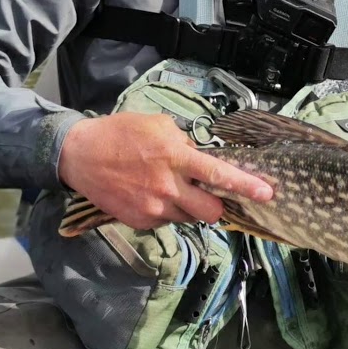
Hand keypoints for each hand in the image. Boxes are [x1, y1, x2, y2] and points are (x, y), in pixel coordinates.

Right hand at [57, 112, 272, 230]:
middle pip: (211, 211)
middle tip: (210, 194)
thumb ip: (185, 144)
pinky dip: (168, 212)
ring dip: (190, 208)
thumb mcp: (159, 126)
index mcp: (176, 158)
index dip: (246, 186)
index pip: (219, 175)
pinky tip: (152, 195)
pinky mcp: (140, 221)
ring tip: (171, 189)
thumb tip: (202, 158)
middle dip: (217, 205)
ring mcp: (154, 208)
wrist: (80, 155)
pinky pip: (167, 222)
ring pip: (190, 218)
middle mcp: (169, 187)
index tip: (267, 193)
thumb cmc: (121, 134)